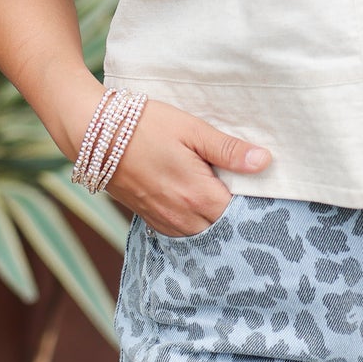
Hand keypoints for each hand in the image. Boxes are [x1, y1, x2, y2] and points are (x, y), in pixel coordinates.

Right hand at [103, 98, 271, 236]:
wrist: (94, 133)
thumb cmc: (145, 125)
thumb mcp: (192, 129)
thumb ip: (228, 150)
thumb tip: (264, 162)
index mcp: (197, 196)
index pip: (242, 216)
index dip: (257, 206)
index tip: (267, 193)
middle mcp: (182, 218)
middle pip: (224, 230)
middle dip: (240, 218)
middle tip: (252, 196)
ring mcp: (163, 222)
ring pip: (203, 235)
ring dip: (217, 224)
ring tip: (228, 200)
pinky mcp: (149, 219)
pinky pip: (183, 233)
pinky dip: (197, 225)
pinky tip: (201, 206)